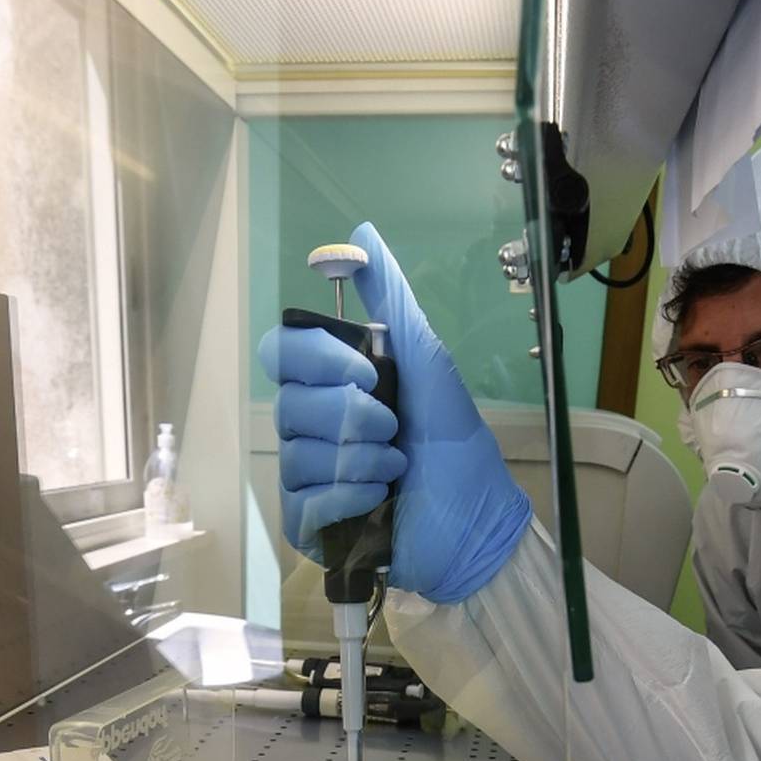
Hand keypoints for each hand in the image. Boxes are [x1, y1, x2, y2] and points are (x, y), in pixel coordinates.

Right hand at [257, 223, 531, 602]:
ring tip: (397, 469)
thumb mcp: (431, 365)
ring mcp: (307, 477)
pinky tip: (379, 502)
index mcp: (335, 384)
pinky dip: (347, 498)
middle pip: (287, 404)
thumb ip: (393, 303)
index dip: (319, 361)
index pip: (281, 351)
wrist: (479, 522)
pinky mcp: (309, 525)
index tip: (369, 374)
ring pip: (296, 455)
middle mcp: (312, 426)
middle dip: (351, 417)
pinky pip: (301, 503)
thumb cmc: (458, 446)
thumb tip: (362, 235)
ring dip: (360, 460)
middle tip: (394, 429)